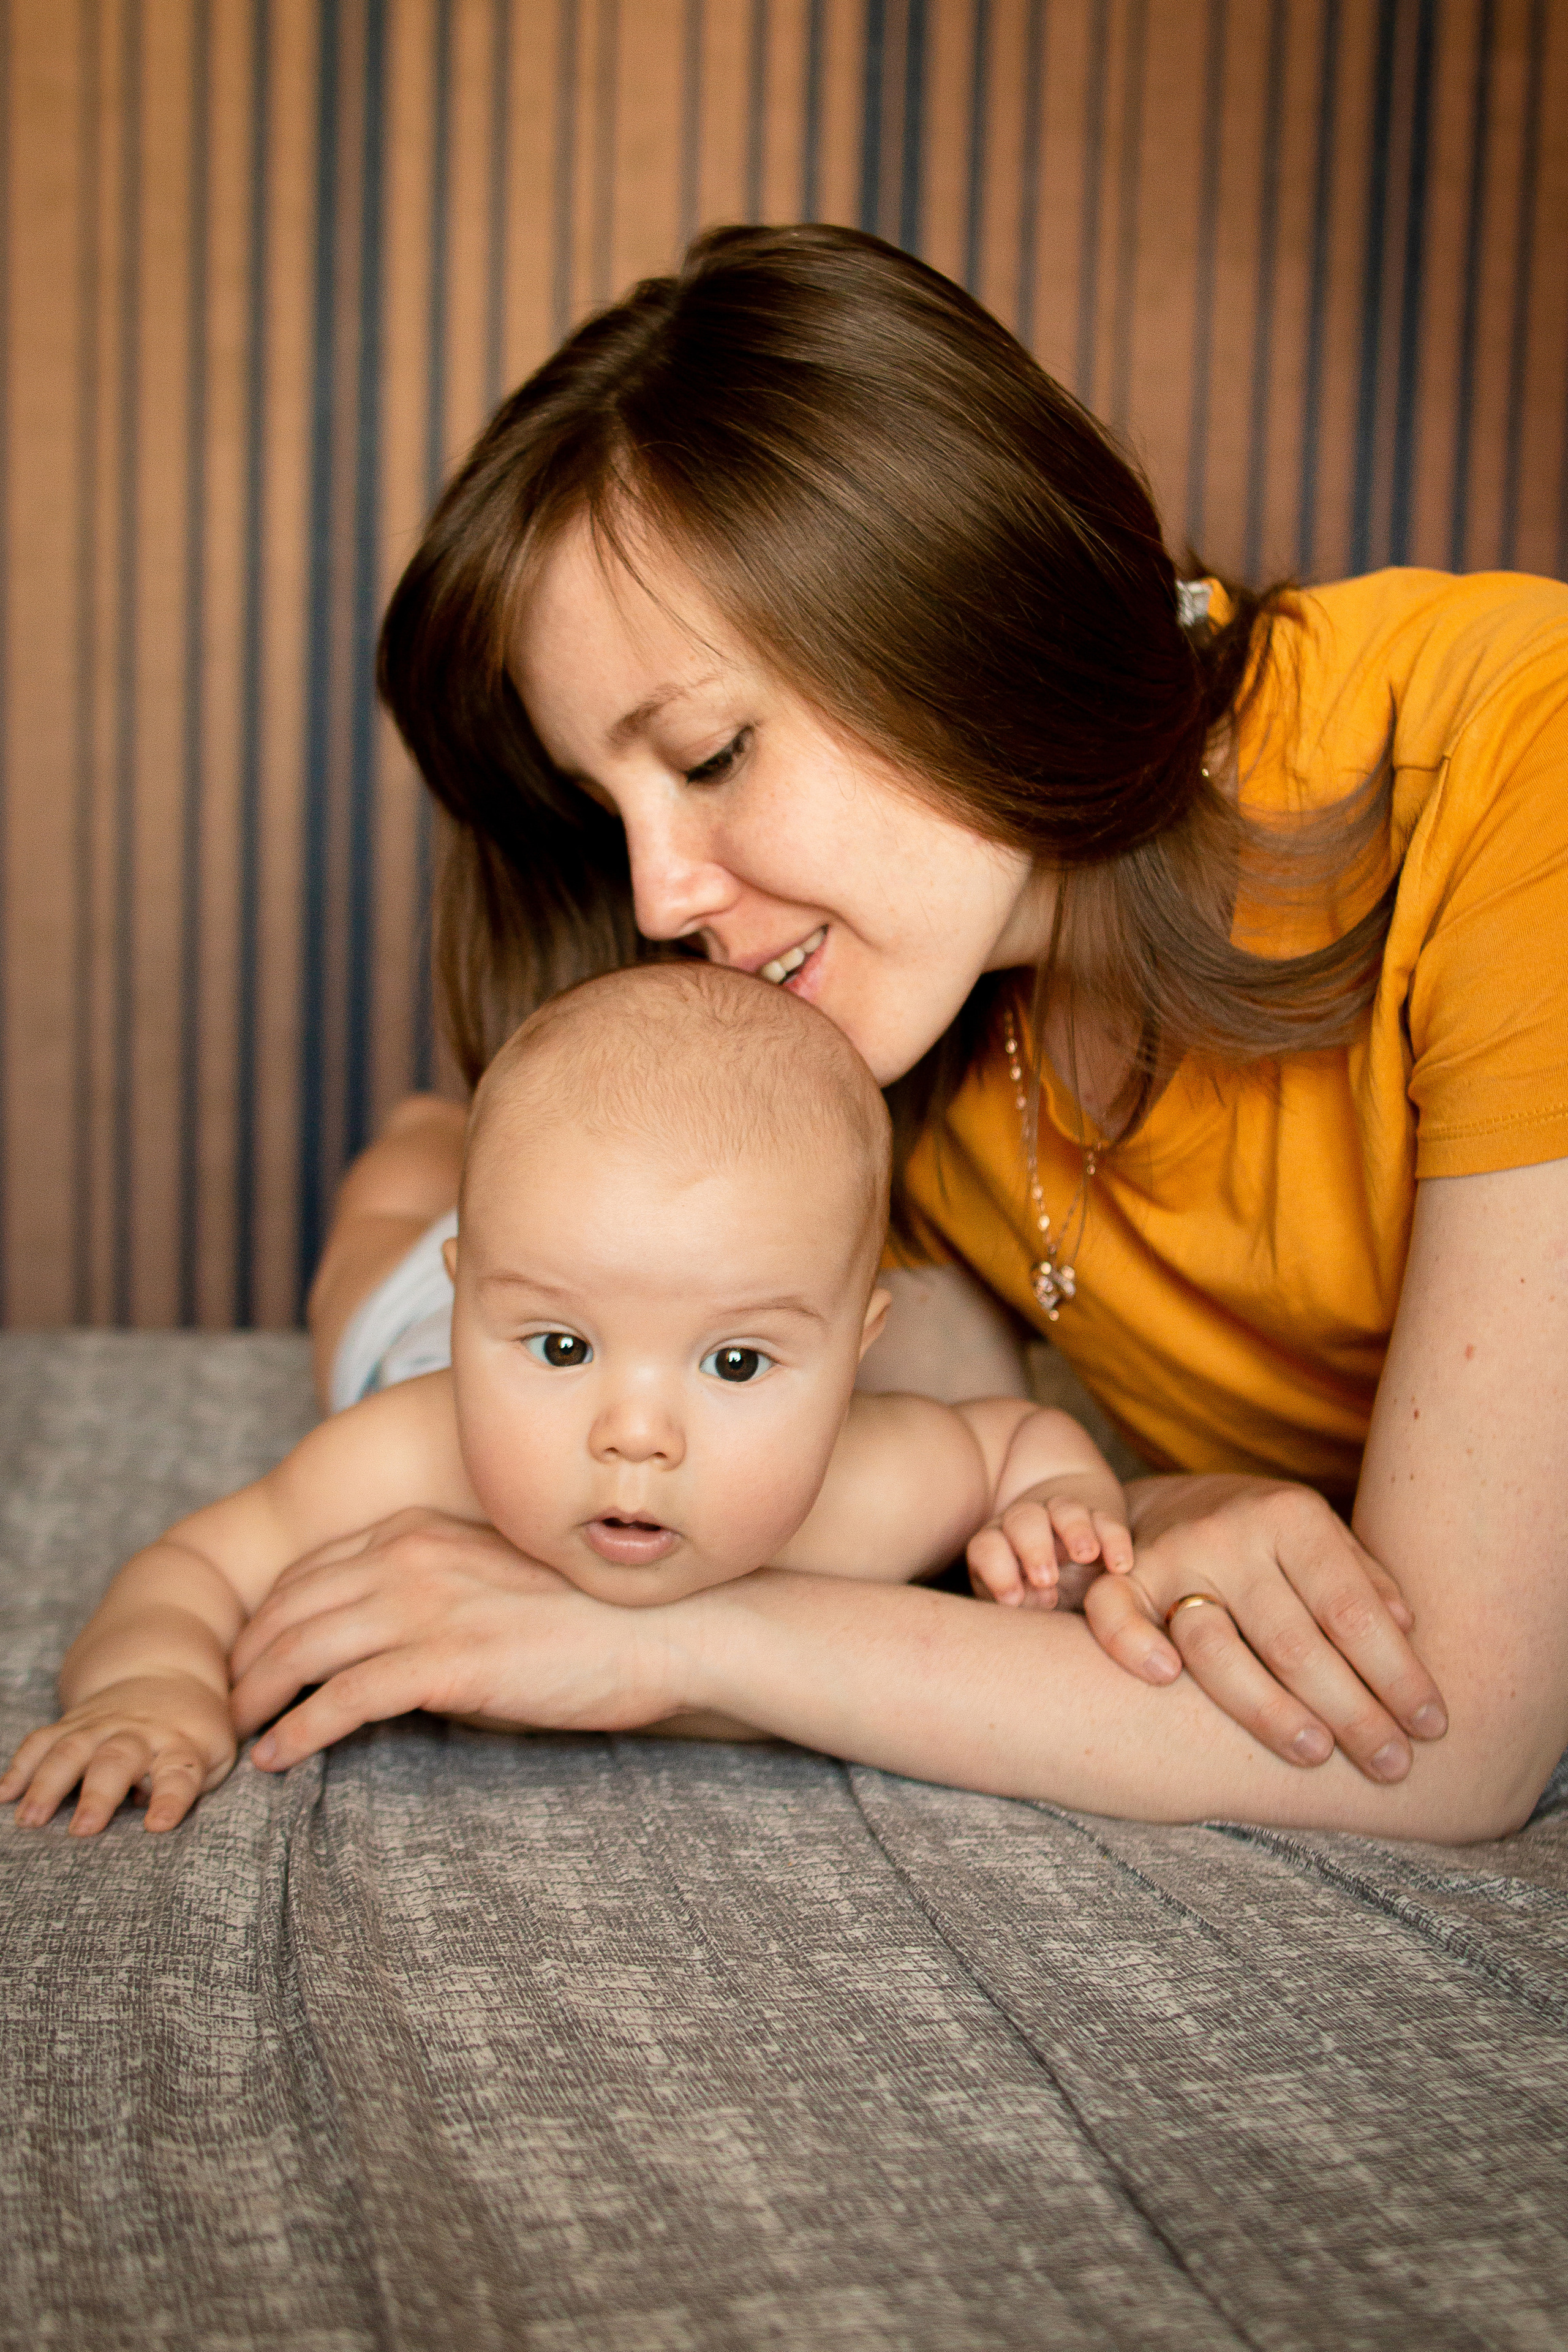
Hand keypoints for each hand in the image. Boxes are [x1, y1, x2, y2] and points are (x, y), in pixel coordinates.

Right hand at [0, 1673, 235, 1834]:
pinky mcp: (72, 1722)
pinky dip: (20, 1766)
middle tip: (82, 1831)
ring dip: (48, 1785)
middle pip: (117, 1760)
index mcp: (181, 1744)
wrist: (164, 1673)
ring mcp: (101, 1725)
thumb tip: (152, 1812)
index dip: (169, 1799)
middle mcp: (138, 1733)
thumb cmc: (192, 1734)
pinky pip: (41, 1741)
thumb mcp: (213, 1755)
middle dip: (99, 1795)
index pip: (178, 1774)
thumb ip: (194, 1786)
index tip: (158, 1825)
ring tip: (29, 1821)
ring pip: (70, 1751)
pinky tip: (4, 1794)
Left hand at [229, 1509, 680, 1769]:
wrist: (661, 1629)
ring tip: (237, 1734)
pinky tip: (279, 1756)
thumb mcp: (493, 1577)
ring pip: (302, 1649)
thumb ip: (435, 1587)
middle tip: (224, 1702)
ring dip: (257, 1696)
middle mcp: (411, 1557)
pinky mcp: (445, 1664)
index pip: (309, 1569)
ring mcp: (426, 1608)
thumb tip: (389, 1634)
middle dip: (245, 1658)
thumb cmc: (588, 1612)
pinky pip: (343, 1699)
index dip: (265, 1616)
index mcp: (421, 1531)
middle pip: (290, 1607)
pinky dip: (299, 1729)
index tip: (247, 1655)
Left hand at [967, 1494, 1133, 1609]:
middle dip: (1033, 1547)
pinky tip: (1120, 1565)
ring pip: (1065, 1510)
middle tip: (1046, 1578)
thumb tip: (1022, 1601)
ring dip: (1075, 1531)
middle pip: (1023, 1520)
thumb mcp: (1020, 1602)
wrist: (1072, 1558)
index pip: (987, 1547)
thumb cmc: (1035, 1595)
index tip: (1012, 1599)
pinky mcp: (1100, 1517)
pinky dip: (1114, 1539)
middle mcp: (1028, 1525)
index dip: (997, 1569)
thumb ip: (1018, 1603)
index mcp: (1000, 1546)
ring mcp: (1064, 1517)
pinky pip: (1107, 1520)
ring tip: (1086, 1556)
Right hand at [1082, 1477, 1447, 1780]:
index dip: (1396, 1675)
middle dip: (1351, 1713)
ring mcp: (1171, 1556)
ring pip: (1216, 1648)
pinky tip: (1165, 1683)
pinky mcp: (1122, 1581)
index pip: (1352, 1611)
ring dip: (1269, 1712)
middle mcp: (1229, 1531)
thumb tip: (1409, 1632)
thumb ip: (1366, 1582)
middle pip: (1294, 1642)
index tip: (1430, 1726)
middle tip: (1392, 1764)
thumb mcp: (1326, 1541)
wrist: (1176, 1503)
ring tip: (1316, 1755)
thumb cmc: (1271, 1541)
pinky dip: (1133, 1648)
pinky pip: (1116, 1618)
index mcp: (1291, 1516)